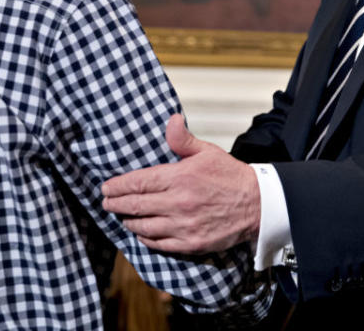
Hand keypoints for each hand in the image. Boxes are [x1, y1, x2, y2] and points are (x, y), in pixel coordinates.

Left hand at [102, 114, 259, 253]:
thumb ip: (183, 139)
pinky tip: (141, 233)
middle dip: (116, 204)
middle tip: (106, 202)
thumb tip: (171, 120)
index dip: (118, 186)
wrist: (257, 205)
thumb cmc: (230, 176)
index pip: (138, 182)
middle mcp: (178, 203)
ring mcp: (183, 225)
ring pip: (144, 227)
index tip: (106, 187)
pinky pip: (159, 244)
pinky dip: (145, 239)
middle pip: (135, 206)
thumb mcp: (207, 151)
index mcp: (180, 177)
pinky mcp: (191, 243)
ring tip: (122, 216)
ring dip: (128, 221)